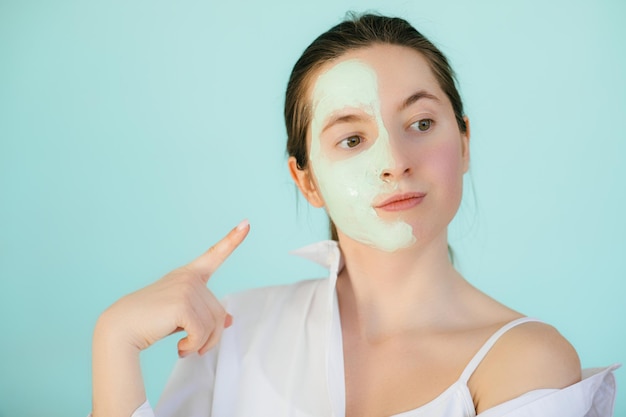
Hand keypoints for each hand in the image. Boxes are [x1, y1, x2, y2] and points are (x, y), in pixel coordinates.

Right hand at [98, 219, 249, 356]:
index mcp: (188, 274)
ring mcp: (185, 288)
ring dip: (202, 343)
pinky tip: (180, 347)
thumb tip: (229, 320)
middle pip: (219, 311)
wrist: (121, 329)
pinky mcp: (182, 303)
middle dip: (211, 335)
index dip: (232, 239)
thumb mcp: (183, 314)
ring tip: (185, 347)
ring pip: (214, 324)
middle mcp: (188, 277)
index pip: (214, 254)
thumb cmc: (150, 321)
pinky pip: (202, 332)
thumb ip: (205, 313)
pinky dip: (194, 345)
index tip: (246, 224)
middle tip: (195, 346)